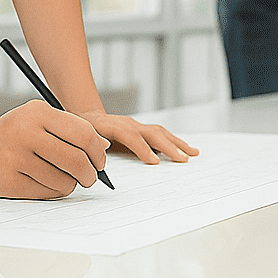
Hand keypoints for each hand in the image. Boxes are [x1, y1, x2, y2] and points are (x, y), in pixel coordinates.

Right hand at [0, 100, 111, 198]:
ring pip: (64, 181)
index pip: (84, 134)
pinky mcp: (7, 181)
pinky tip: (44, 183)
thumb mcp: (40, 120)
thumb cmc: (14, 134)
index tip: (100, 161)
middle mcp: (25, 132)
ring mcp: (14, 158)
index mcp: (38, 112)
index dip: (98, 152)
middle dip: (89, 174)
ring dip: (70, 184)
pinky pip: (47, 193)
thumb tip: (105, 145)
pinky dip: (52, 192)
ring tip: (62, 179)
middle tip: (89, 177)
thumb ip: (72, 129)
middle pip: (77, 161)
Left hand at [84, 110, 200, 163]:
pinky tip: (185, 150)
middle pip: (153, 133)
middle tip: (183, 159)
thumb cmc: (86, 129)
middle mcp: (129, 124)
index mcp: (113, 126)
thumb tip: (102, 155)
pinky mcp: (142, 129)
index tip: (154, 162)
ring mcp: (137, 125)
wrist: (88, 115)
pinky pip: (160, 134)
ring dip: (178, 143)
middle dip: (169, 147)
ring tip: (193, 153)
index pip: (131, 137)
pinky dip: (174, 142)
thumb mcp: (85, 136)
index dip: (143, 149)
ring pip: (160, 133)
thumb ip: (93, 144)